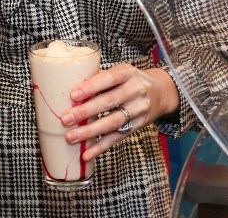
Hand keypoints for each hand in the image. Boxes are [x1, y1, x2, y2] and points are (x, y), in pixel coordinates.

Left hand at [59, 64, 178, 159]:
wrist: (161, 92)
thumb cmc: (131, 80)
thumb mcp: (121, 72)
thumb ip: (100, 79)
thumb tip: (69, 89)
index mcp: (128, 72)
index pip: (109, 78)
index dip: (91, 86)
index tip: (73, 95)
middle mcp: (136, 90)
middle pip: (109, 102)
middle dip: (85, 112)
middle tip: (65, 119)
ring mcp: (139, 109)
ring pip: (113, 122)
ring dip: (90, 132)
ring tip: (71, 137)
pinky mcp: (138, 126)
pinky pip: (118, 137)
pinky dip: (101, 147)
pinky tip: (87, 154)